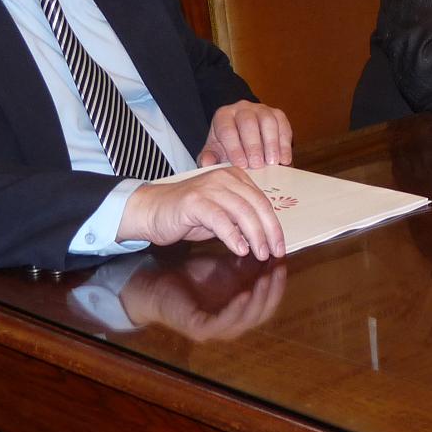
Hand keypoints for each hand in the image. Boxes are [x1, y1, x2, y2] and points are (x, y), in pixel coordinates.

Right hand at [119, 166, 286, 260]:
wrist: (151, 210)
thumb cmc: (186, 215)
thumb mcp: (220, 216)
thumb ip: (240, 220)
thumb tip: (264, 237)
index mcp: (235, 177)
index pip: (262, 201)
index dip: (274, 224)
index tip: (280, 245)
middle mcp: (225, 178)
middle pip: (256, 205)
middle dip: (269, 231)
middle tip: (275, 252)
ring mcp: (209, 187)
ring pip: (242, 211)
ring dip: (255, 235)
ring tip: (260, 254)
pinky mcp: (195, 201)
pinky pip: (220, 219)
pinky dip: (233, 236)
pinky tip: (240, 249)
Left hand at [120, 255, 288, 341]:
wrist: (157, 280)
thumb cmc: (192, 273)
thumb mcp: (227, 264)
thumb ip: (248, 260)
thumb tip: (275, 246)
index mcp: (240, 307)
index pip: (268, 300)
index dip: (279, 281)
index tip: (284, 259)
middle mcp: (231, 322)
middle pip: (263, 313)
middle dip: (274, 291)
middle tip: (279, 269)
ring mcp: (216, 329)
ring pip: (248, 320)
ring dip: (260, 300)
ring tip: (265, 278)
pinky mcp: (199, 330)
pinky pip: (224, 324)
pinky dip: (237, 309)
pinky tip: (245, 293)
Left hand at [198, 101, 291, 168]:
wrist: (241, 137)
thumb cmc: (226, 147)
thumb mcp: (214, 152)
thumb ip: (209, 158)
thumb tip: (208, 162)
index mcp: (223, 116)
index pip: (227, 130)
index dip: (234, 148)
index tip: (241, 165)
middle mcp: (242, 108)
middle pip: (248, 122)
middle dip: (254, 145)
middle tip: (257, 165)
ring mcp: (261, 109)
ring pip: (268, 121)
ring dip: (272, 143)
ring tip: (273, 162)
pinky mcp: (277, 114)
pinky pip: (283, 125)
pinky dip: (285, 143)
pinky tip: (285, 159)